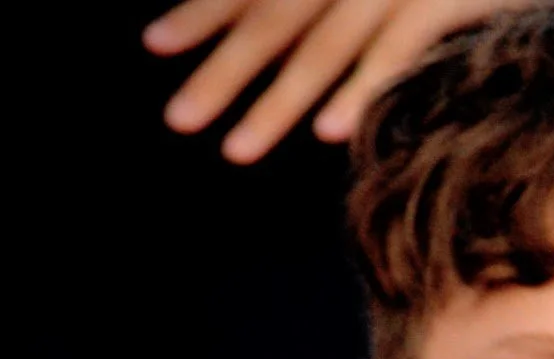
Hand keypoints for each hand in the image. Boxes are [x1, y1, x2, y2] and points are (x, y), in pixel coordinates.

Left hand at [143, 0, 503, 161]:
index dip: (206, 8)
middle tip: (178, 119)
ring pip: (327, 41)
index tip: (153, 42)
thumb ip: (339, 5)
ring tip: (237, 150)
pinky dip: (364, 87)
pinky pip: (400, 47)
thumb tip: (294, 62)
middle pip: (279, 13)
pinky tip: (330, 133)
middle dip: (225, 68)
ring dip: (280, 100)